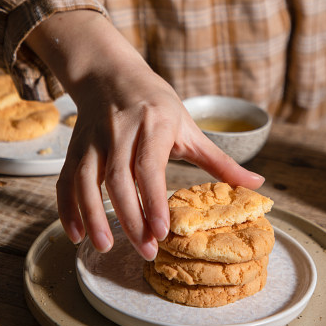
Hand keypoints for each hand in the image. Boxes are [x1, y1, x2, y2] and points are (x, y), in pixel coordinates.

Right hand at [25, 11, 264, 259]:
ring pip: (87, 180)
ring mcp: (93, 139)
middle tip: (145, 250)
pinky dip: (69, 208)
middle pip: (119, 179)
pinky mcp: (76, 148)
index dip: (153, 199)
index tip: (162, 230)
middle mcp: (120, 131)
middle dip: (131, 218)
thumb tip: (258, 185)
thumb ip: (220, 161)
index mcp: (154, 124)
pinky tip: (77, 233)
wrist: (112, 75)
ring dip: (94, 215)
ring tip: (105, 246)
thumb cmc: (157, 103)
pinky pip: (67, 180)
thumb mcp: (190, 127)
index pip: (150, 166)